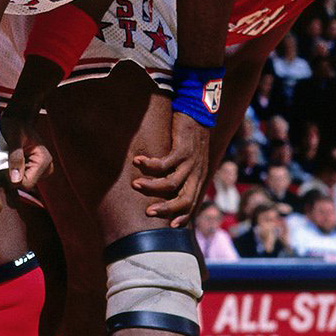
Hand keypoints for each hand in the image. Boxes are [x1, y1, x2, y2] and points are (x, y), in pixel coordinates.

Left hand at [0, 107, 52, 190]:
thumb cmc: (15, 125)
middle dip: (11, 175)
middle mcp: (47, 168)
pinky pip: (21, 179)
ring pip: (22, 183)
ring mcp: (42, 171)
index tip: (3, 163)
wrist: (18, 120)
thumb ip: (15, 157)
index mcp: (44, 160)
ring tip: (8, 158)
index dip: (11, 177)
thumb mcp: (13, 138)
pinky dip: (13, 172)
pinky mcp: (36, 171)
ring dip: (12, 173)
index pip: (26, 183)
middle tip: (4, 159)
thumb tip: (15, 179)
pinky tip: (11, 161)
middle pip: (24, 185)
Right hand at [131, 111, 210, 226]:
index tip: (169, 226)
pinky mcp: (183, 148)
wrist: (198, 109)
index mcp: (199, 176)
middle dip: (166, 209)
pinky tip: (137, 162)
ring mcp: (191, 161)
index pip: (193, 203)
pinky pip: (164, 163)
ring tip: (136, 185)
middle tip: (148, 212)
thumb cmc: (190, 134)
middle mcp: (197, 171)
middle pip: (185, 199)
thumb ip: (181, 171)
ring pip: (172, 183)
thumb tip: (166, 185)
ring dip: (152, 187)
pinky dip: (149, 165)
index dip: (183, 216)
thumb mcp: (190, 156)